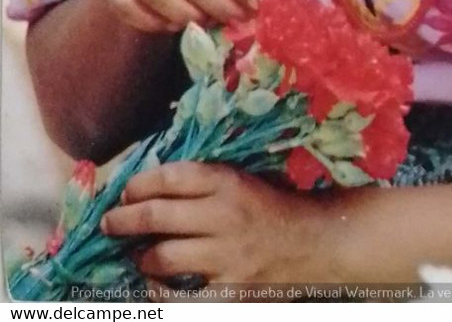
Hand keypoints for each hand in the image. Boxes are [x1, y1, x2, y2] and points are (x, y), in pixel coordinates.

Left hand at [101, 162, 335, 284]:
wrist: (313, 243)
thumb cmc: (269, 208)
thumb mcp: (239, 180)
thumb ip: (200, 182)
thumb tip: (145, 189)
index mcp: (226, 181)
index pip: (168, 177)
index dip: (137, 185)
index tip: (123, 193)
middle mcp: (224, 216)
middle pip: (156, 216)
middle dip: (123, 221)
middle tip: (109, 224)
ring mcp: (227, 257)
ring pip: (161, 258)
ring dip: (141, 258)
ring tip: (139, 257)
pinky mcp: (231, 294)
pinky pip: (180, 302)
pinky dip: (160, 296)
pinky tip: (156, 289)